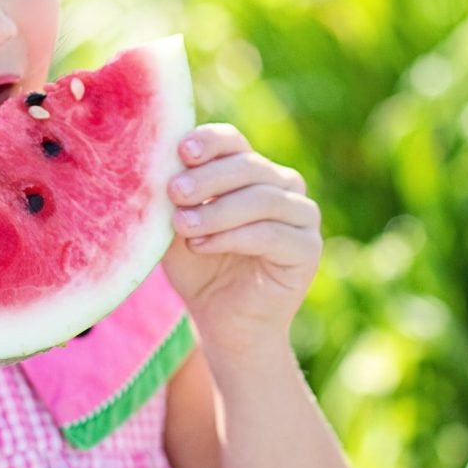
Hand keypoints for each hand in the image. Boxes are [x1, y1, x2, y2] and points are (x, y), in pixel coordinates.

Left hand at [163, 123, 321, 357]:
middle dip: (208, 178)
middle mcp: (283, 187)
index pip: (233, 143)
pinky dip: (233, 237)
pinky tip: (202, 245)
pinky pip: (271, 233)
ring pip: (261, 199)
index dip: (209, 142)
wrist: (224, 325)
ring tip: (182, 226)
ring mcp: (301, 216)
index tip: (181, 151)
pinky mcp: (308, 249)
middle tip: (174, 192)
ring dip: (217, 211)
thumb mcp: (179, 230)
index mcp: (253, 173)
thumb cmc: (200, 272)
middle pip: (248, 166)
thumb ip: (175, 199)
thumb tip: (159, 165)